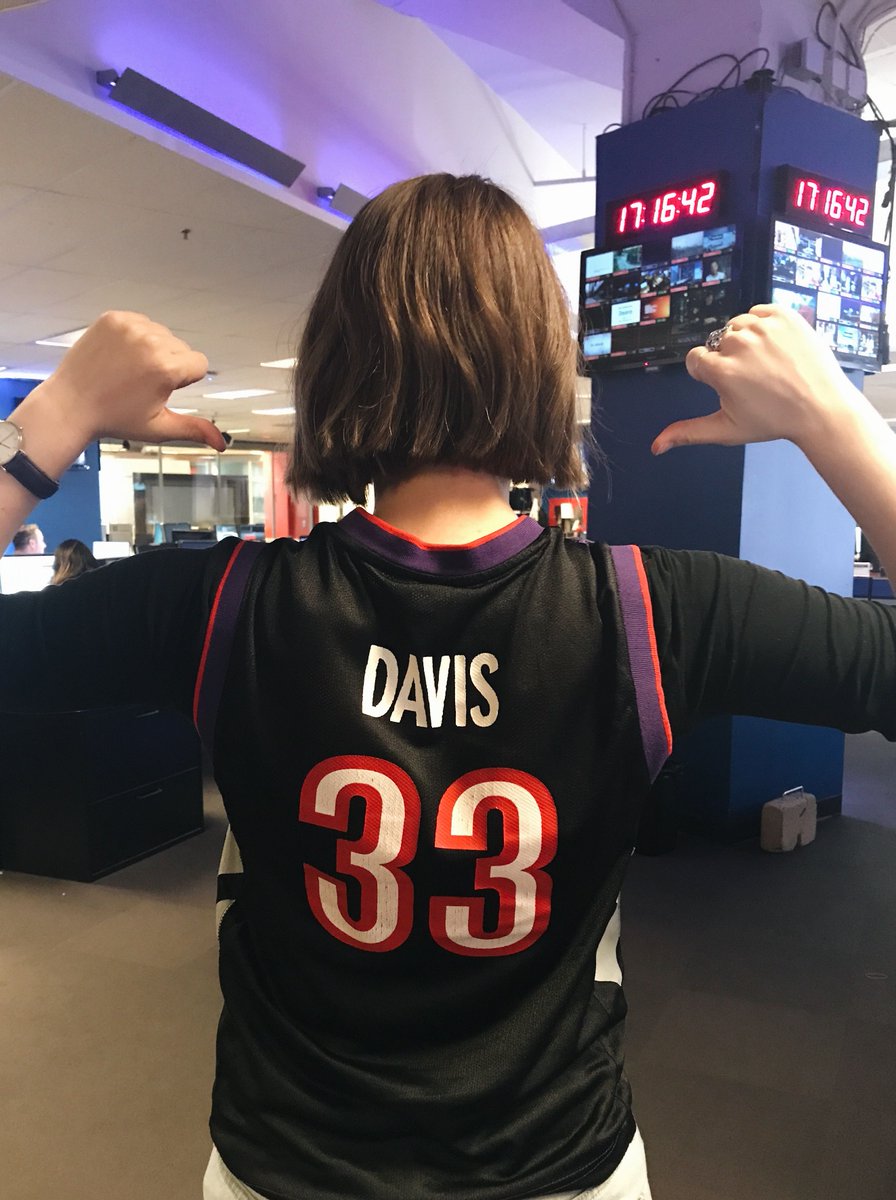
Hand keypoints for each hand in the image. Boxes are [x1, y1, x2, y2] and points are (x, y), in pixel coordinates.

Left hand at [37, 311, 226, 450]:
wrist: (70, 404)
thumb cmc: (114, 418)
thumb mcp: (159, 428)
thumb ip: (195, 430)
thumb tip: (222, 444)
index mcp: (166, 368)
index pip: (199, 363)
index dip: (184, 380)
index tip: (161, 390)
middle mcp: (150, 342)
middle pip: (181, 347)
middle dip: (169, 364)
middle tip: (141, 382)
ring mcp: (129, 326)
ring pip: (162, 333)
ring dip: (153, 348)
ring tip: (129, 369)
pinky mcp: (113, 318)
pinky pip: (141, 322)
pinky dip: (135, 336)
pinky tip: (120, 356)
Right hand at [651, 304, 855, 455]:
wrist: (822, 408)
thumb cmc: (774, 421)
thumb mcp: (727, 430)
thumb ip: (688, 433)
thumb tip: (656, 446)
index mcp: (721, 370)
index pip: (696, 359)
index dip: (710, 373)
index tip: (731, 384)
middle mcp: (739, 343)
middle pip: (718, 342)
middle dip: (729, 358)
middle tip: (755, 378)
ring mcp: (764, 326)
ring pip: (737, 325)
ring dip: (746, 340)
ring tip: (767, 363)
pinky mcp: (784, 314)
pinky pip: (759, 312)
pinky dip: (764, 326)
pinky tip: (776, 348)